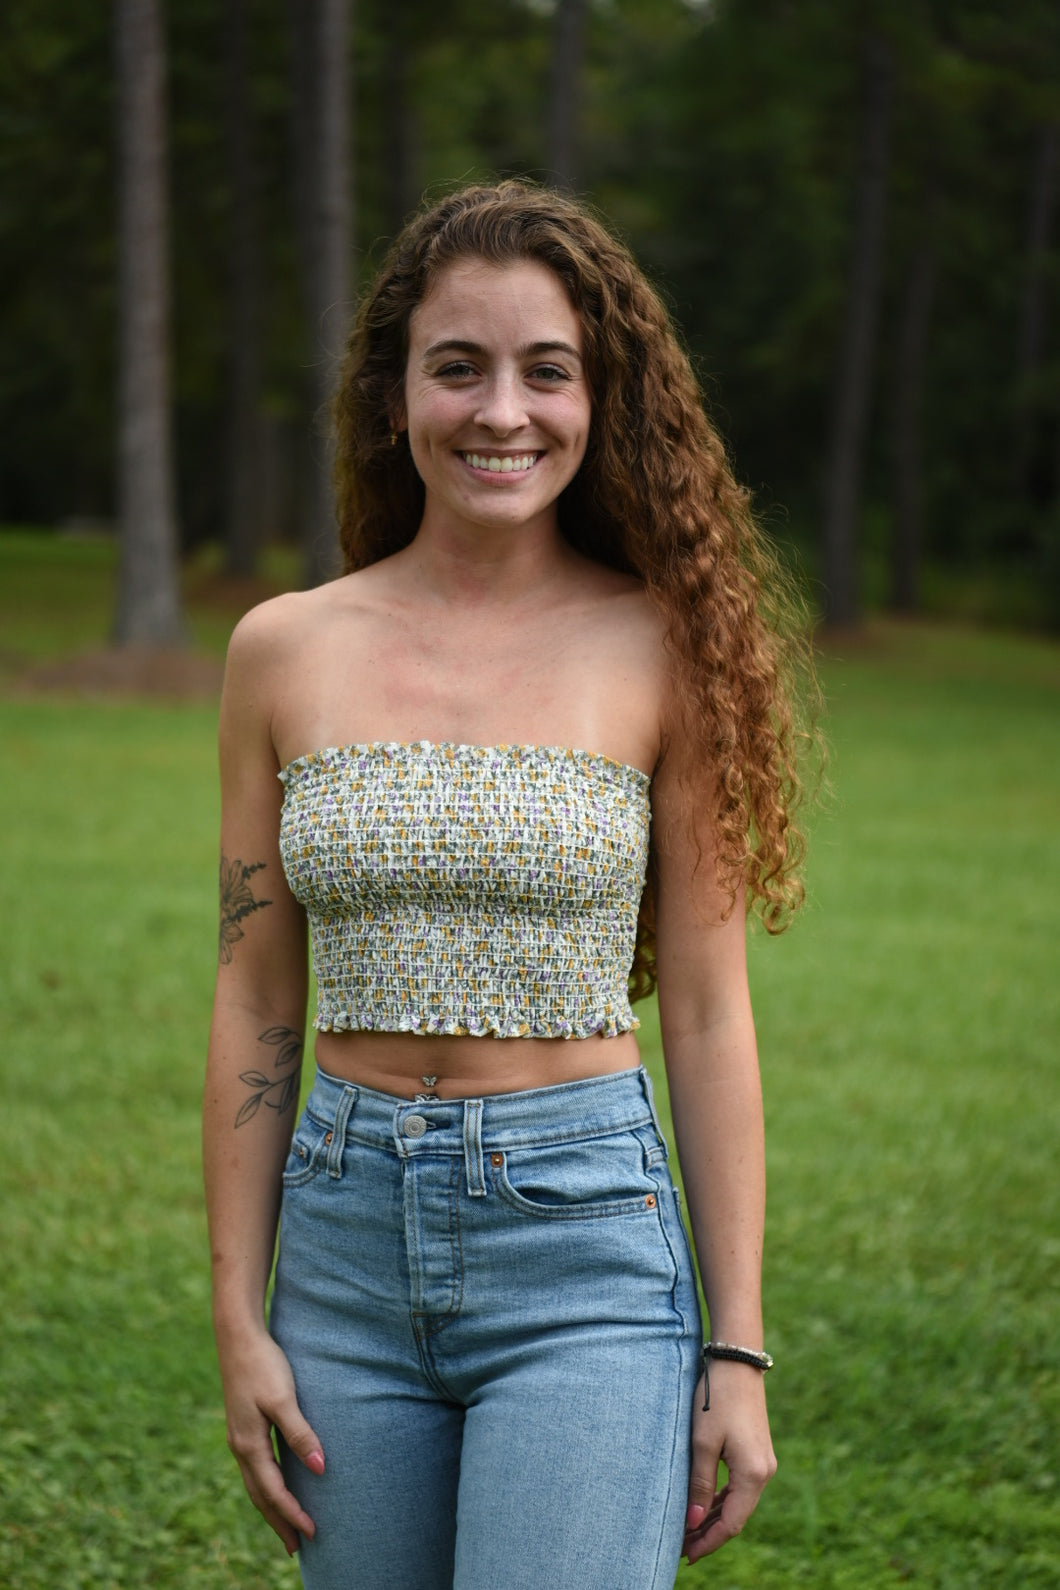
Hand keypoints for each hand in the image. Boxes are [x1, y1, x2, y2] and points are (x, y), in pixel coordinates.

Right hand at [218, 1327, 324, 1555]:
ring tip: (286, 1525)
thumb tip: (320, 1469)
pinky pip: (255, 1467)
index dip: (292, 1514)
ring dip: (270, 1506)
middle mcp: (240, 1446)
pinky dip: (265, 1485)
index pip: (273, 1491)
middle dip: (278, 1522)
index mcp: (249, 1444)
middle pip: (260, 1496)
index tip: (311, 1533)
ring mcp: (239, 1436)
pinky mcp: (243, 1425)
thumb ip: (301, 1433)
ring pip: (255, 1483)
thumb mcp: (283, 1398)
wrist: (238, 1335)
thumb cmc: (263, 1364)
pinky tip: (275, 1484)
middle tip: (295, 1548)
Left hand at [682, 1359, 776, 1561]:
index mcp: (754, 1474)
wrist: (737, 1360)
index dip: (709, 1541)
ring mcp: (762, 1461)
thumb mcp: (703, 1443)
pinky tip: (703, 1505)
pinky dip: (721, 1499)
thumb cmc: (717, 1399)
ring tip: (688, 1530)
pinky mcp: (756, 1451)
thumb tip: (694, 1523)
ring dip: (714, 1517)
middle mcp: (764, 1472)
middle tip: (681, 1546)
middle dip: (709, 1533)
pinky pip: (739, 1486)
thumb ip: (700, 1485)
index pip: (731, 1523)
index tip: (686, 1554)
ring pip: (737, 1501)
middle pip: (736, 1516)